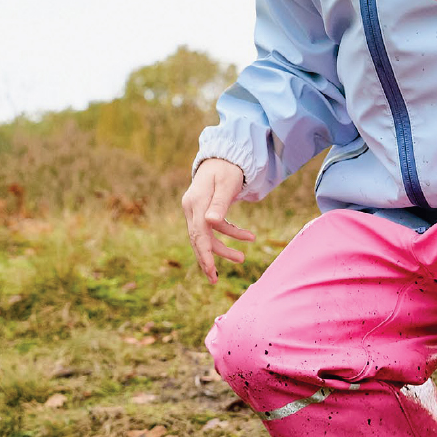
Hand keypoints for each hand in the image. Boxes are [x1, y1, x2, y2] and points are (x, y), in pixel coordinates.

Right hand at [181, 157, 253, 281]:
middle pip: (197, 239)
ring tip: (242, 258)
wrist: (222, 157)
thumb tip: (211, 222)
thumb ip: (220, 203)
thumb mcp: (228, 184)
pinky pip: (211, 230)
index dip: (204, 253)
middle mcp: (191, 208)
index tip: (211, 271)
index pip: (198, 233)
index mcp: (196, 202)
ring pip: (205, 237)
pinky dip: (226, 236)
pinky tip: (244, 236)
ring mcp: (195, 210)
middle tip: (216, 279)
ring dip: (222, 248)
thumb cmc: (227, 169)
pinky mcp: (201, 212)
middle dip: (207, 260)